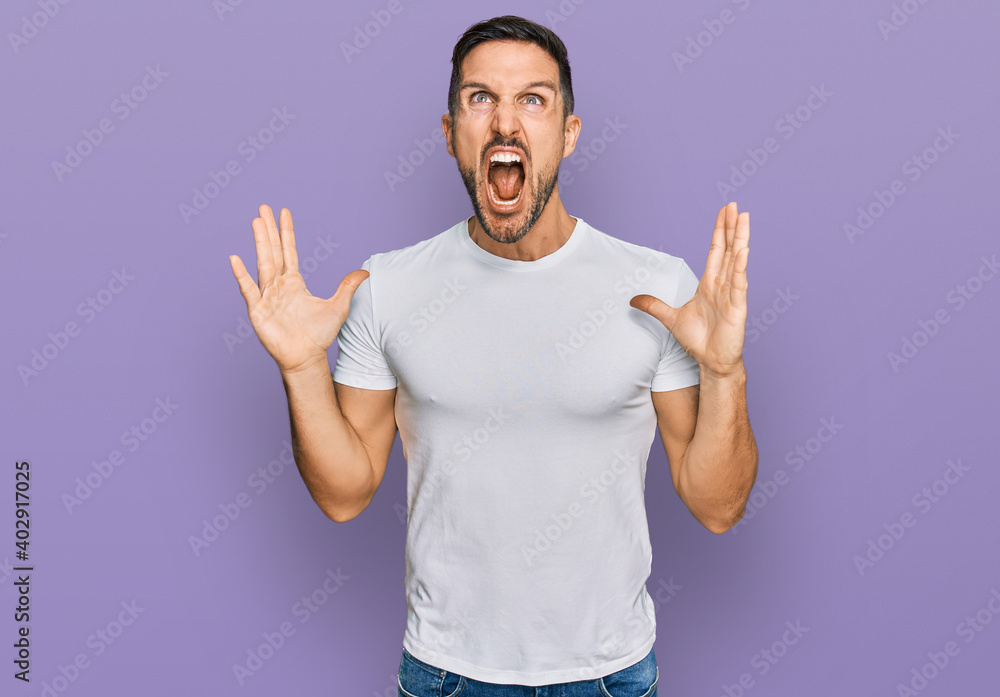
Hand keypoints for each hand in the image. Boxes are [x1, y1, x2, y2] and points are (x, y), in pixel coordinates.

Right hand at [229, 204, 368, 374]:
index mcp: (294, 282)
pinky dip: (242, 275)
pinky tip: (235, 259)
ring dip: (259, 243)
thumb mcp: (339, 306)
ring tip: (255, 222)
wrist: (306, 357)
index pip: (289, 251)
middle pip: (273, 251)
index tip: (283, 212)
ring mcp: (267, 296)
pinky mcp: (259, 310)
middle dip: (268, 230)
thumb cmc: (319, 334)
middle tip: (263, 208)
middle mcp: (278, 285)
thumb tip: (365, 272)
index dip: (286, 232)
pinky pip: (249, 290)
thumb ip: (348, 287)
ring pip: (263, 263)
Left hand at [630, 201, 748, 377]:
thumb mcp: (670, 318)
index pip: (716, 251)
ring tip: (744, 219)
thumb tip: (633, 300)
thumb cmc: (698, 340)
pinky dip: (741, 267)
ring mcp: (732, 295)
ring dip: (740, 240)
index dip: (719, 231)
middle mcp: (723, 285)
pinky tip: (743, 251)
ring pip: (736, 262)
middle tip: (735, 206)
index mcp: (710, 284)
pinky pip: (739, 284)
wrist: (712, 361)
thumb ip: (654, 306)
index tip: (724, 212)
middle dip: (731, 228)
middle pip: (728, 250)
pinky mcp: (737, 308)